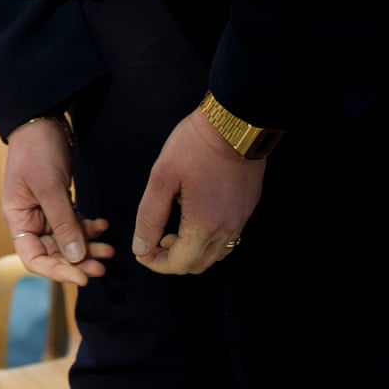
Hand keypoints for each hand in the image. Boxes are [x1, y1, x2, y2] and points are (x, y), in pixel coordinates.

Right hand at [3, 117, 113, 284]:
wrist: (41, 120)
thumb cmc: (37, 151)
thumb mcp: (50, 187)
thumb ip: (63, 223)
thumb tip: (76, 258)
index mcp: (18, 218)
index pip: (34, 258)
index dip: (57, 272)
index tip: (83, 277)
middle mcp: (29, 219)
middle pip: (53, 253)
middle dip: (78, 261)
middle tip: (103, 267)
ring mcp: (44, 211)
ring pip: (66, 240)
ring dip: (87, 246)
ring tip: (110, 250)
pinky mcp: (58, 201)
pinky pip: (73, 223)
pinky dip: (88, 227)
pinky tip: (104, 225)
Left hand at [131, 108, 265, 273]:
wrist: (235, 123)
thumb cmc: (195, 146)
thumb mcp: (162, 177)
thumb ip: (150, 216)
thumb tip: (141, 247)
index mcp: (204, 225)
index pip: (179, 263)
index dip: (156, 263)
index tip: (141, 251)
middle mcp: (227, 229)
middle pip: (198, 265)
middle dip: (172, 260)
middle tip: (154, 241)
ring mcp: (241, 219)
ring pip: (216, 254)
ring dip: (191, 251)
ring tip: (171, 231)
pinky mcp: (247, 208)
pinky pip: (228, 238)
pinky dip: (207, 239)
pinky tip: (192, 217)